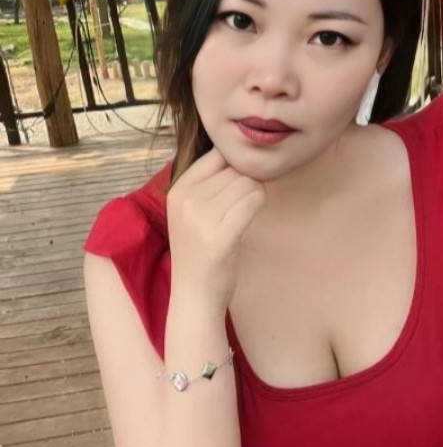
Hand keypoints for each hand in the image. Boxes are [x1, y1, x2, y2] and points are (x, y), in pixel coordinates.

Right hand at [166, 147, 265, 317]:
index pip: (218, 154)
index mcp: (178, 189)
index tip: (239, 184)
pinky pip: (253, 200)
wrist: (194, 296)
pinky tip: (251, 218)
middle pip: (237, 168)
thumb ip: (210, 181)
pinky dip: (259, 204)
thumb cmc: (201, 249)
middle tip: (243, 205)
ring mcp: (201, 218)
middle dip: (249, 182)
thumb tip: (242, 150)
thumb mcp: (193, 210)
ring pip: (249, 182)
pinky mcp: (220, 236)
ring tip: (244, 215)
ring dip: (256, 195)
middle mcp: (186, 200)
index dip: (236, 165)